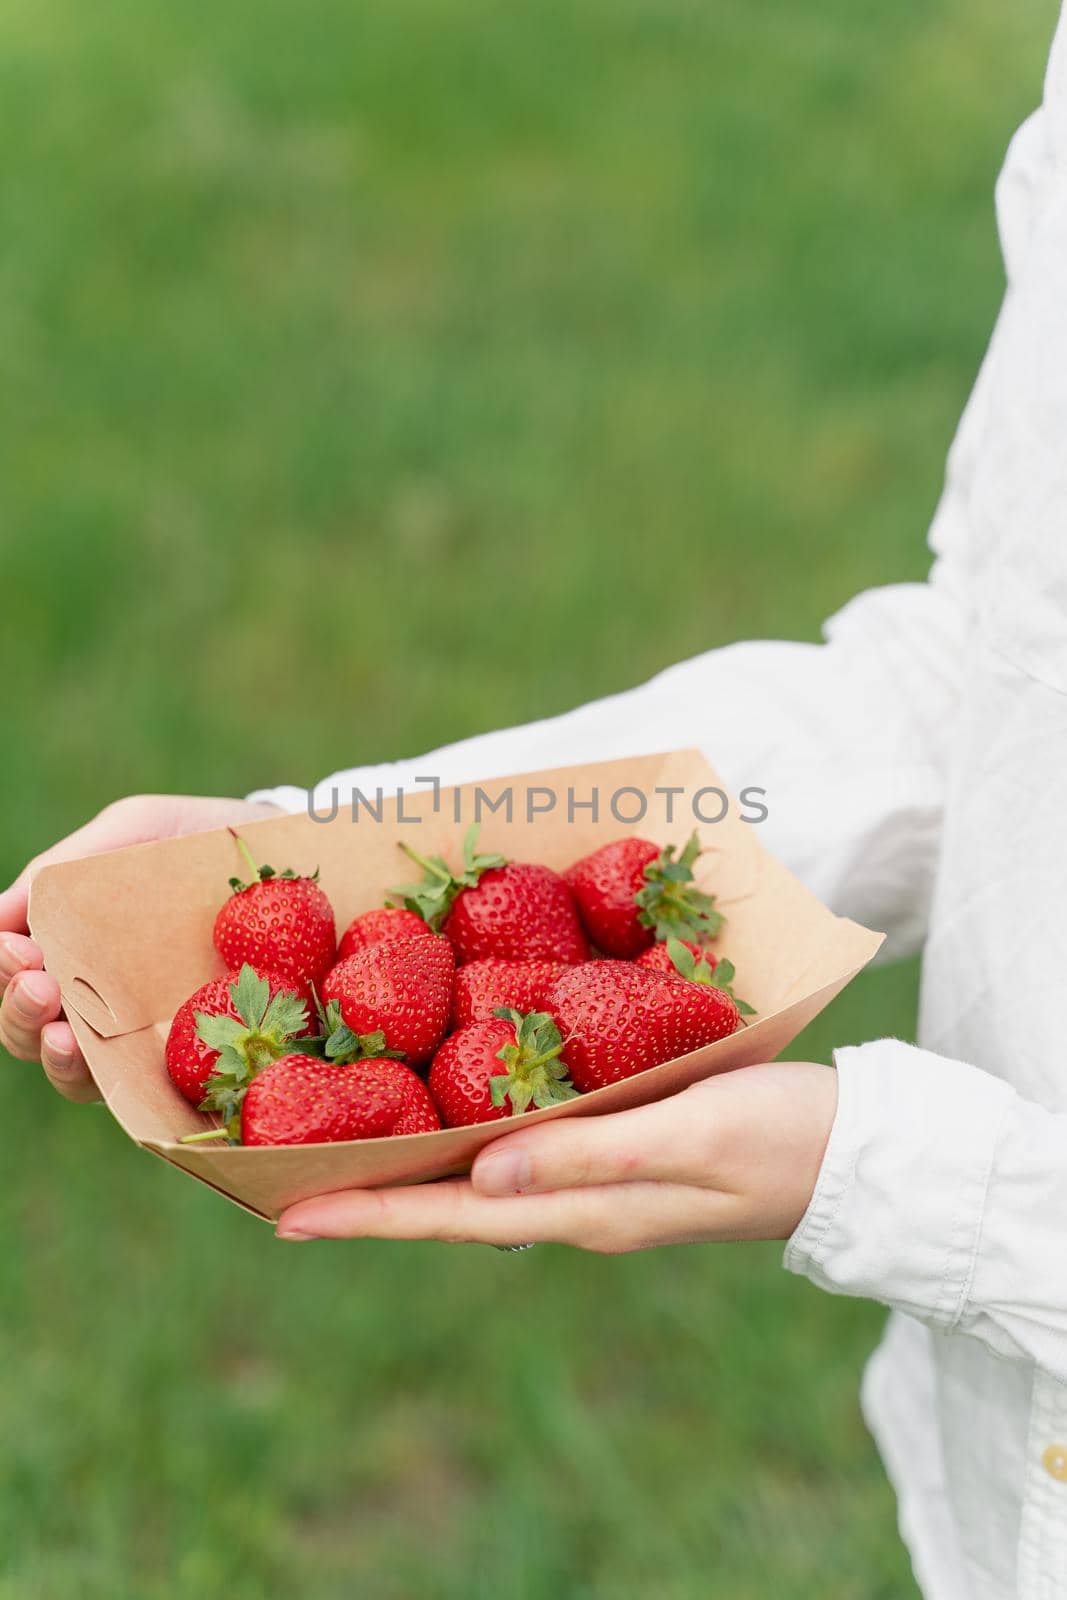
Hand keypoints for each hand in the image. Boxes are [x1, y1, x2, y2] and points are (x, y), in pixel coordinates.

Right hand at [0, 793, 278, 1100]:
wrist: (292, 849)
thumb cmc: (202, 841)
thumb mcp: (138, 830)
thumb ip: (70, 863)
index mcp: (76, 951)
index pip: (15, 979)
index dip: (2, 971)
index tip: (16, 950)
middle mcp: (103, 1003)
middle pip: (31, 1035)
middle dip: (18, 1015)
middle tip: (37, 987)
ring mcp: (149, 1037)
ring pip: (80, 1076)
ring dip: (58, 1059)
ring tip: (64, 1035)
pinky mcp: (204, 1061)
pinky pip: (158, 1094)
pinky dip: (129, 1090)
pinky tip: (122, 1066)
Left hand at [276, 1062, 837, 1250]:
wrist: (865, 1155)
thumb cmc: (783, 1137)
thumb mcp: (688, 1138)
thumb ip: (587, 1157)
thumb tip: (482, 1180)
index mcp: (588, 1211)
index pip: (453, 1218)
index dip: (368, 1215)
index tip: (285, 1215)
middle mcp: (582, 1207)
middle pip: (454, 1206)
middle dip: (372, 1198)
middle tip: (289, 1182)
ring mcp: (605, 1185)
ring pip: (486, 1180)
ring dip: (417, 1169)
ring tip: (350, 1148)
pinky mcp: (627, 1153)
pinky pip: (529, 1150)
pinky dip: (477, 1135)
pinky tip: (460, 1108)